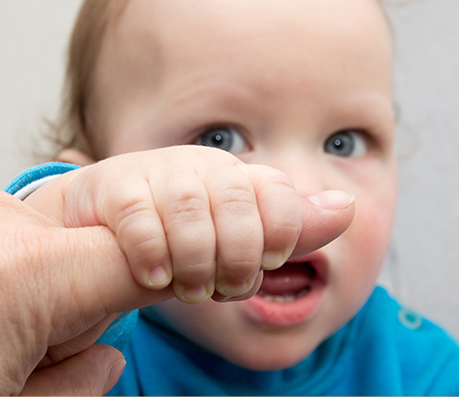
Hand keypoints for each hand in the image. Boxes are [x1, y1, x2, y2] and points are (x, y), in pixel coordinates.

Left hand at [0, 180, 134, 394]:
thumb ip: (75, 386)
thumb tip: (105, 361)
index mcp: (27, 274)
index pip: (132, 263)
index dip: (150, 286)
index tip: (148, 303)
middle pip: (81, 252)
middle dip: (69, 294)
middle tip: (17, 346)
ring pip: (33, 237)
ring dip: (22, 274)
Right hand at [26, 145, 354, 303]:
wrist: (110, 219)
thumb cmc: (186, 234)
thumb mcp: (241, 237)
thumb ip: (291, 229)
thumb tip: (348, 207)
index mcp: (240, 178)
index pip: (278, 192)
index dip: (284, 231)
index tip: (272, 264)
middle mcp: (203, 167)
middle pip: (237, 200)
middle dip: (239, 255)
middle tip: (227, 291)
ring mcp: (159, 173)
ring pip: (190, 207)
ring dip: (196, 260)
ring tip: (191, 289)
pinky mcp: (116, 185)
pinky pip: (138, 214)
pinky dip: (151, 250)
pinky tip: (154, 276)